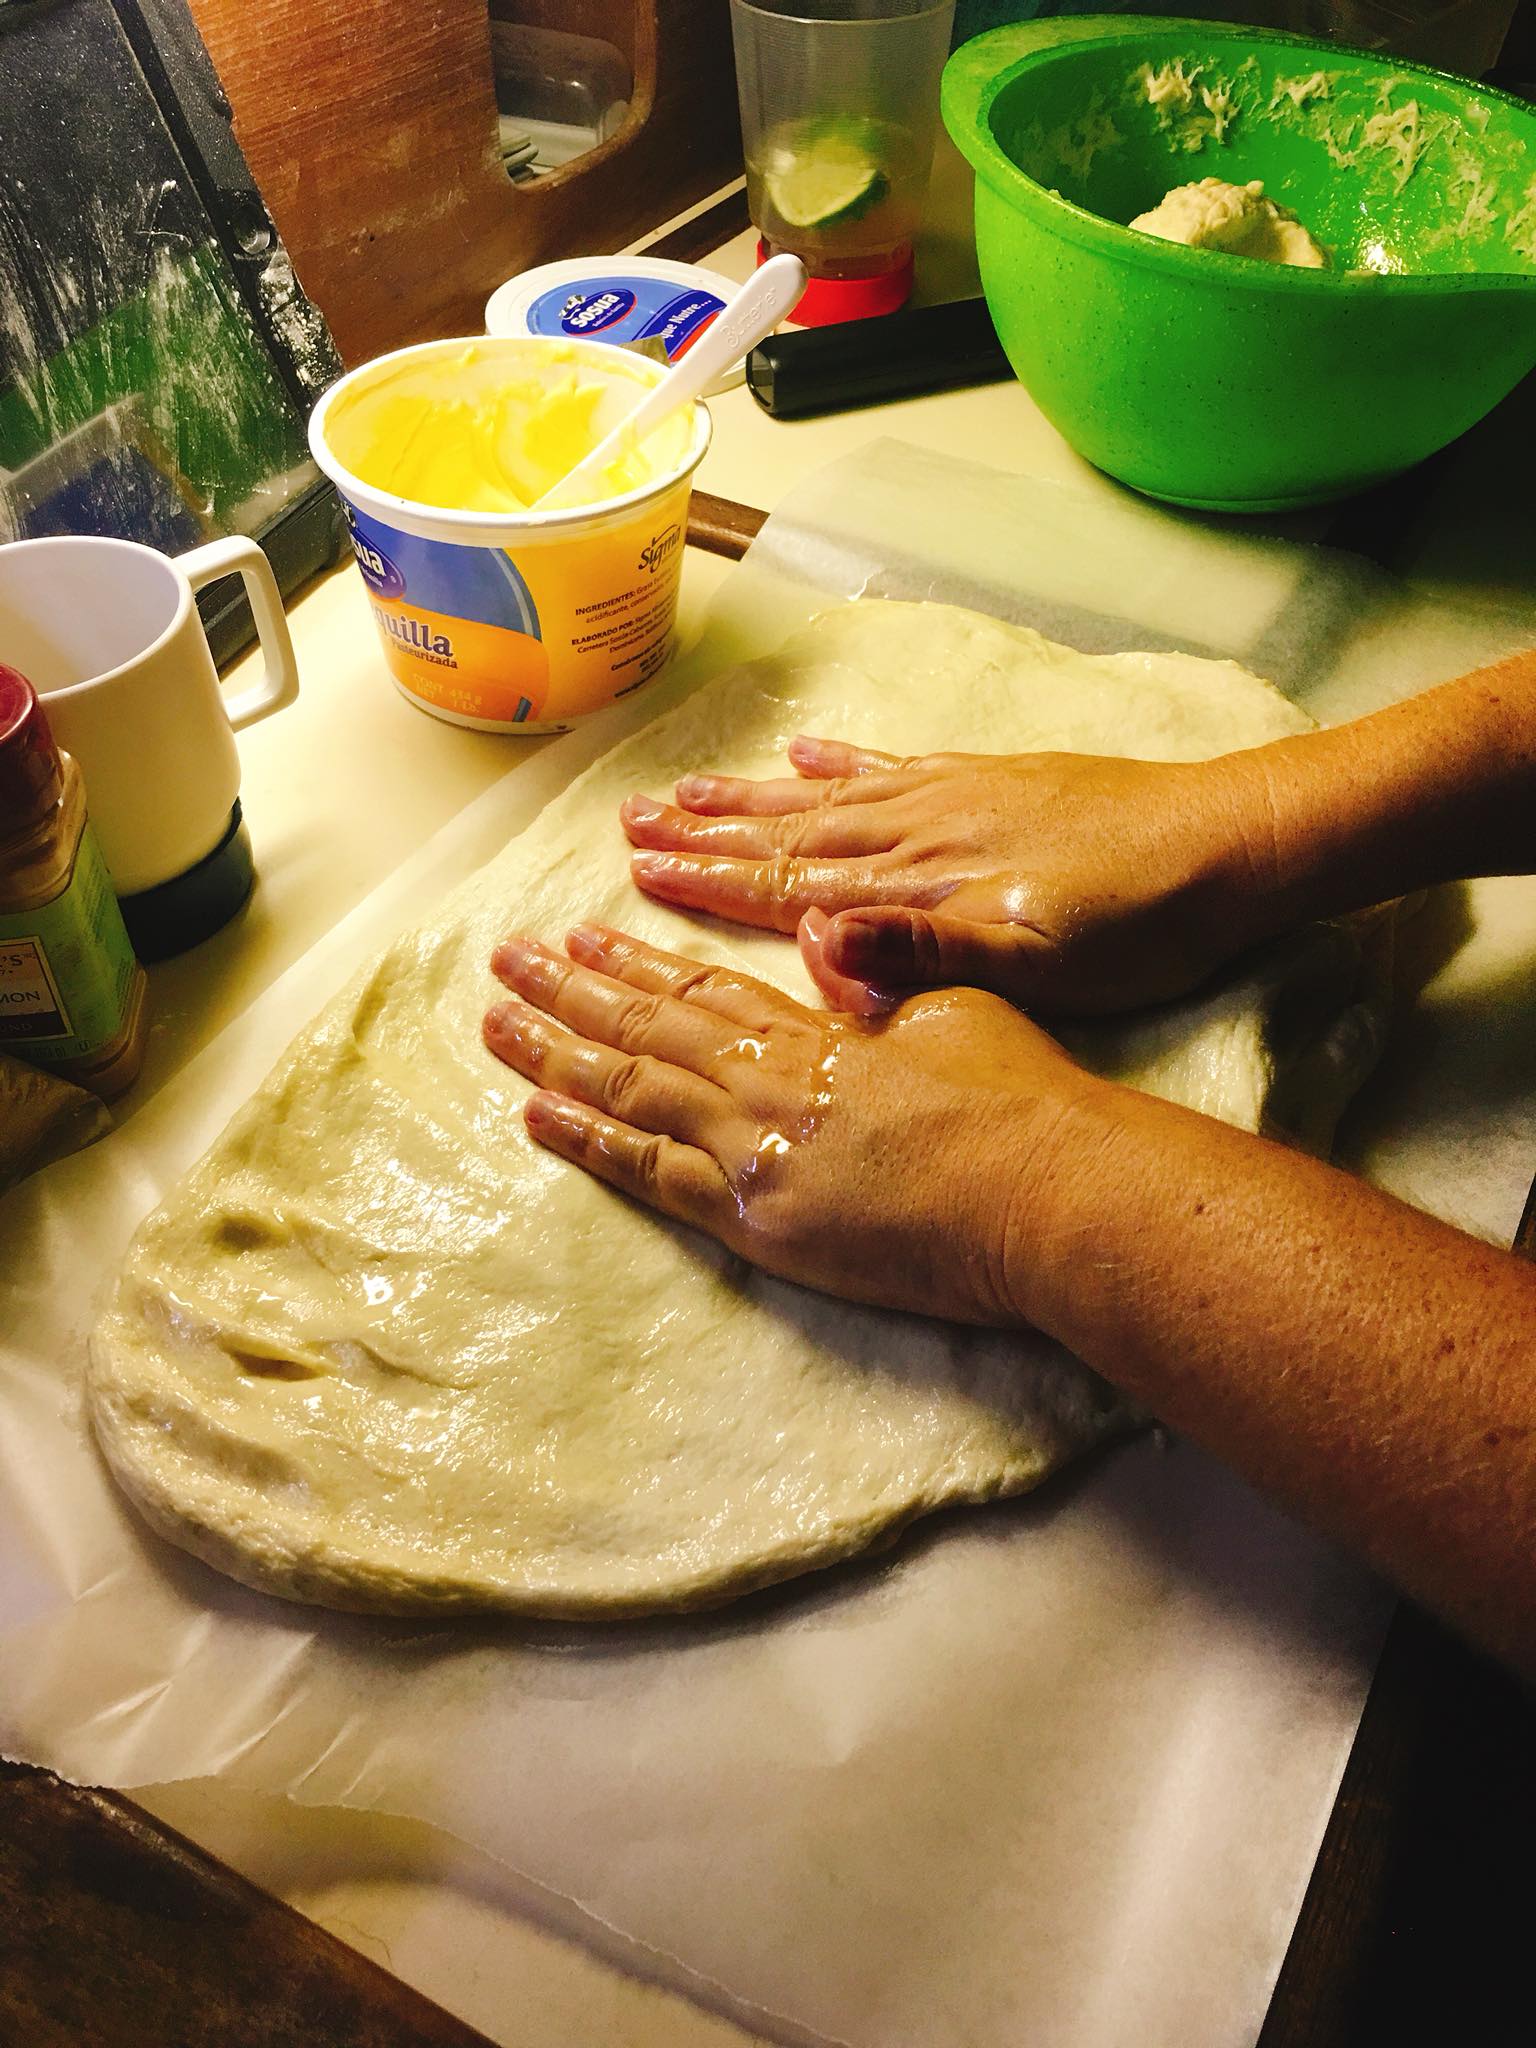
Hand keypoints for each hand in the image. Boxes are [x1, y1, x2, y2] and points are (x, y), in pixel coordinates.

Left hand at [483, 925, 1093, 1326]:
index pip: (702, 989)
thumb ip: (876, 975)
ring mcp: (752, 1148)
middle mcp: (766, 1079)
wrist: (1047, 1192)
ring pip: (628, 1088)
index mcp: (816, 1027)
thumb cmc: (1021, 1102)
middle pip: (645, 1028)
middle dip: (570, 989)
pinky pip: (647, 1174)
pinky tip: (533, 1115)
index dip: (636, 960)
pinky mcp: (755, 1218)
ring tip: (495, 1021)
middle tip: (506, 959)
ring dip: (555, 1051)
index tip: (582, 932)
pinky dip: (586, 1142)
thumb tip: (814, 936)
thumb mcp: (956, 1009)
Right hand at [620, 738, 1268, 1016]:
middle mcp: (921, 832)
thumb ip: (920, 950)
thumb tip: (811, 941)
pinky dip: (842, 763)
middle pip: (789, 833)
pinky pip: (893, 768)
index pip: (789, 884)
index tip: (637, 872)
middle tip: (628, 822)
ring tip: (685, 787)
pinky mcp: (993, 782)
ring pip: (827, 799)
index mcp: (920, 885)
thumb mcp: (1035, 963)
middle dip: (705, 833)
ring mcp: (955, 800)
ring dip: (751, 798)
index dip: (709, 880)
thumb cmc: (1137, 929)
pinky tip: (807, 753)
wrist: (1228, 847)